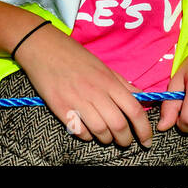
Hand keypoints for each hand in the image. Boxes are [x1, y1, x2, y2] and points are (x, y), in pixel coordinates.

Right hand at [14, 22, 152, 147]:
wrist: (40, 46)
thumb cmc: (72, 54)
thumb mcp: (102, 65)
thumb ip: (122, 83)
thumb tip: (142, 97)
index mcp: (108, 81)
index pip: (135, 111)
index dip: (144, 130)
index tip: (146, 140)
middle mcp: (95, 92)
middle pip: (119, 126)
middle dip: (125, 140)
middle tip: (124, 142)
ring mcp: (76, 100)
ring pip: (100, 131)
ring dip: (106, 139)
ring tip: (105, 136)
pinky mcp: (59, 107)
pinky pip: (79, 131)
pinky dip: (87, 136)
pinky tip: (87, 130)